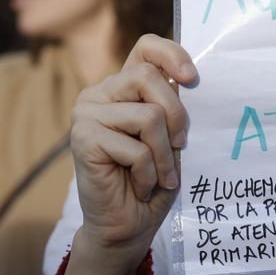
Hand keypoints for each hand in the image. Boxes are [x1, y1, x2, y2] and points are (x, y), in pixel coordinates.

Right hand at [69, 34, 197, 269]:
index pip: (146, 48)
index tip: (192, 79)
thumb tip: (187, 80)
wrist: (127, 226)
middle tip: (181, 146)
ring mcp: (87, 113)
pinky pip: (135, 147)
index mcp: (123, 87)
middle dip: (176, 116)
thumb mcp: (170, 138)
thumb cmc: (153, 181)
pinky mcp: (82, 138)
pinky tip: (141, 186)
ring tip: (161, 175)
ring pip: (148, 116)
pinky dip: (149, 172)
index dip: (171, 54)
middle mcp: (100, 93)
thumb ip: (171, 107)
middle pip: (148, 79)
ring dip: (164, 154)